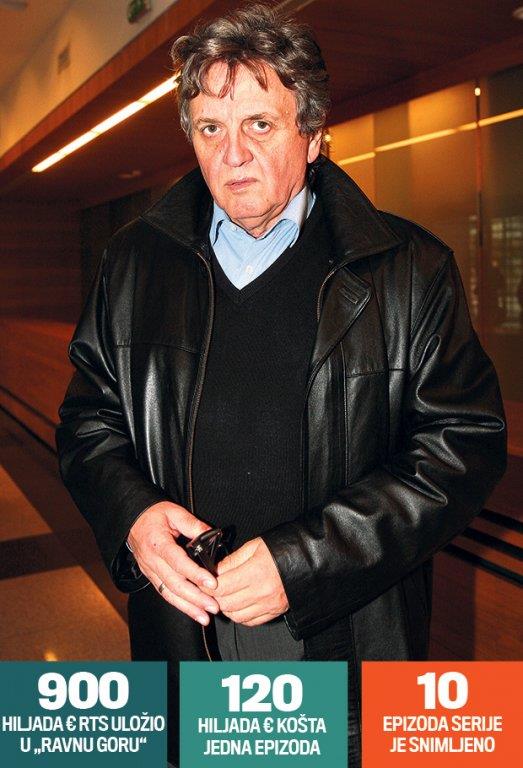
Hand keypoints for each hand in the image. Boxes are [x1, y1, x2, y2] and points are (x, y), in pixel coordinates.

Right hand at [127, 501, 219, 624]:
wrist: (131, 521)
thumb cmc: (153, 515)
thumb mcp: (174, 512)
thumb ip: (192, 524)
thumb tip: (211, 535)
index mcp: (158, 543)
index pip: (177, 562)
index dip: (195, 574)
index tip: (212, 582)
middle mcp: (152, 561)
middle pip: (174, 584)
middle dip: (195, 598)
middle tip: (214, 606)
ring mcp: (150, 571)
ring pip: (169, 594)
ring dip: (188, 608)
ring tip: (205, 618)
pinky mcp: (151, 577)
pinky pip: (165, 593)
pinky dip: (179, 605)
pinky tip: (192, 612)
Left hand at [204, 537, 288, 625]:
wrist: (307, 559)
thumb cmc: (281, 549)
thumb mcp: (254, 546)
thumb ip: (232, 560)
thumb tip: (214, 571)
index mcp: (255, 572)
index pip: (220, 587)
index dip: (206, 585)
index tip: (202, 581)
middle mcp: (262, 592)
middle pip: (225, 603)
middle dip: (213, 597)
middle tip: (211, 589)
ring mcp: (269, 604)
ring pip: (235, 616)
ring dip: (226, 607)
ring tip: (225, 596)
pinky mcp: (274, 611)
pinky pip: (249, 621)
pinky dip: (240, 615)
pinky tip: (239, 604)